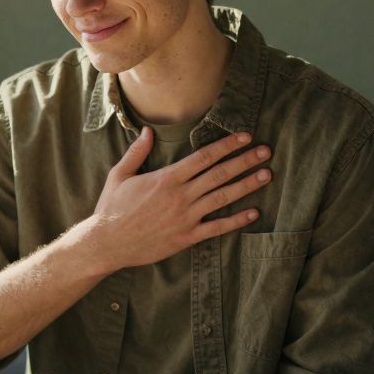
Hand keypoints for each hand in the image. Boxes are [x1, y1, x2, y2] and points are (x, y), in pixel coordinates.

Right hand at [91, 128, 271, 270]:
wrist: (107, 242)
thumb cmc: (111, 208)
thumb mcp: (119, 175)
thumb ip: (136, 152)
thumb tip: (148, 130)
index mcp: (166, 178)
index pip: (204, 157)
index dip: (227, 145)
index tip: (245, 137)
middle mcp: (180, 195)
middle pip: (220, 174)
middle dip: (245, 160)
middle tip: (266, 151)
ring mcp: (186, 217)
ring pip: (223, 197)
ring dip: (247, 185)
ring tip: (266, 175)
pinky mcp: (186, 237)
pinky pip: (217, 227)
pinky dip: (236, 220)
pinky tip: (253, 213)